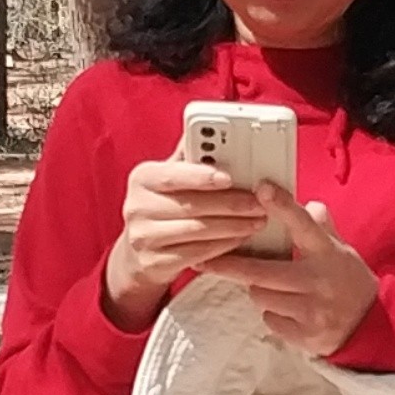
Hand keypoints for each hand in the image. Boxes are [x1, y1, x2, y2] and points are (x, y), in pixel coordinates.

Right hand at [103, 147, 265, 329]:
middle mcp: (136, 207)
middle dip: (230, 204)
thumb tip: (213, 131)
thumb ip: (190, 159)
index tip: (229, 177)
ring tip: (256, 221)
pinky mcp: (154, 263)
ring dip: (233, 227)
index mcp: (143, 178)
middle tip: (258, 204)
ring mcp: (143, 237)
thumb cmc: (163, 207)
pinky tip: (240, 239)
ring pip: (197, 231)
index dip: (201, 176)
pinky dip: (223, 247)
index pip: (173, 174)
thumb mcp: (170, 179)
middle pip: (191, 205)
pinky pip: (196, 254)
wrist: (139, 254)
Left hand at [211, 186, 379, 360]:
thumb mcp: (341, 251)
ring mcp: (312, 310)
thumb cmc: (349, 283)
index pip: (303, 224)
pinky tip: (286, 311)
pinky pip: (270, 319)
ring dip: (258, 291)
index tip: (261, 188)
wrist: (371, 328)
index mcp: (328, 253)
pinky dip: (272, 314)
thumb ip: (322, 228)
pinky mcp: (305, 335)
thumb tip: (310, 204)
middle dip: (232, 267)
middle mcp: (319, 280)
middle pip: (261, 272)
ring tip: (272, 288)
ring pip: (261, 296)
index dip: (281, 206)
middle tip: (208, 261)